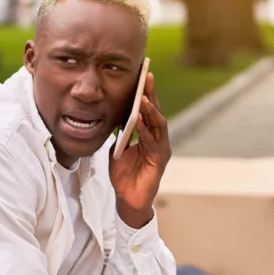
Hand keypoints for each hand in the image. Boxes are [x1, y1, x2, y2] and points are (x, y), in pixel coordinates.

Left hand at [109, 72, 170, 228]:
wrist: (127, 200)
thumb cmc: (124, 175)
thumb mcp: (117, 149)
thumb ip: (119, 134)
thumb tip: (113, 115)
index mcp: (148, 136)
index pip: (148, 110)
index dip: (145, 93)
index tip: (142, 74)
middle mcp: (158, 140)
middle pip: (156, 112)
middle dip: (151, 94)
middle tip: (147, 75)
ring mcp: (160, 150)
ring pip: (158, 124)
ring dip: (150, 109)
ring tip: (142, 96)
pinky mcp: (159, 161)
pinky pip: (152, 141)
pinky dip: (145, 129)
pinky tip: (138, 119)